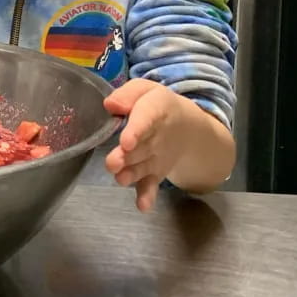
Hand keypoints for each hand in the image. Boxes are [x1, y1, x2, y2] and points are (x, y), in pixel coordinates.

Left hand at [103, 79, 194, 212]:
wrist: (186, 126)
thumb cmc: (156, 104)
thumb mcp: (144, 90)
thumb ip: (128, 94)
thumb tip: (110, 105)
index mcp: (154, 110)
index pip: (145, 120)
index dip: (136, 131)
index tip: (126, 142)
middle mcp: (156, 137)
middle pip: (140, 148)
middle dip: (125, 157)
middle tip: (113, 162)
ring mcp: (156, 158)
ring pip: (142, 168)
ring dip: (131, 175)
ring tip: (120, 178)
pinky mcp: (154, 173)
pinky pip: (152, 185)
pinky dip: (148, 196)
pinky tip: (143, 206)